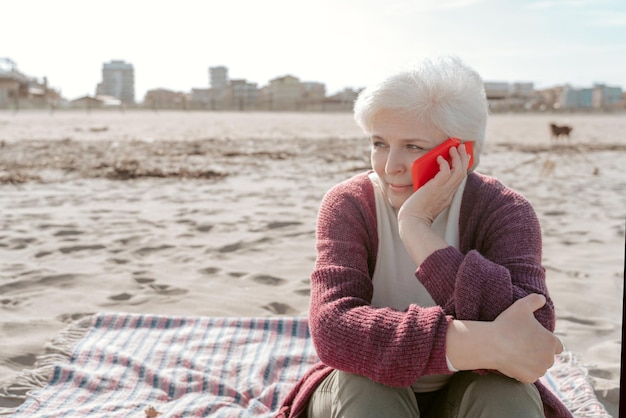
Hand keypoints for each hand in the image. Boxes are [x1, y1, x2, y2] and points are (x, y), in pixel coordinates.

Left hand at [397, 144, 470, 225]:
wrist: (412, 222)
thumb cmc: (415, 212)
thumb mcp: (427, 198)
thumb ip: (430, 188)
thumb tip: (427, 175)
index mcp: (447, 195)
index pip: (460, 179)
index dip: (463, 166)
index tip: (463, 156)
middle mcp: (448, 193)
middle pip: (462, 173)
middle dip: (464, 158)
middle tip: (462, 146)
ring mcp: (443, 191)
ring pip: (458, 171)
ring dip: (457, 158)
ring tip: (453, 148)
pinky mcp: (435, 189)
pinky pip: (445, 173)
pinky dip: (444, 163)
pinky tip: (439, 158)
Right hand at [446, 294, 562, 382]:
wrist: (492, 344)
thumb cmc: (507, 324)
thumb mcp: (521, 306)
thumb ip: (535, 300)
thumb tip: (542, 298)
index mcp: (551, 342)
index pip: (557, 346)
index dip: (546, 342)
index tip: (534, 339)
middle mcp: (549, 358)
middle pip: (547, 357)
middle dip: (538, 353)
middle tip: (522, 345)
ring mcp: (539, 370)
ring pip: (538, 367)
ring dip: (531, 363)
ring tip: (516, 353)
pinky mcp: (529, 379)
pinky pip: (528, 376)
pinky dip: (522, 371)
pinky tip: (512, 362)